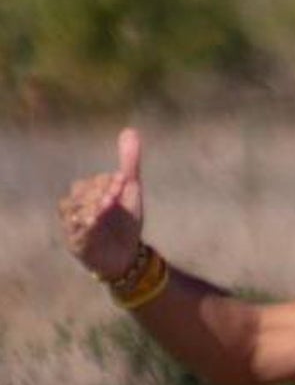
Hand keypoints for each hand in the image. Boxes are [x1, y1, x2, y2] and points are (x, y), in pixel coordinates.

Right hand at [59, 128, 144, 279]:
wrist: (127, 254)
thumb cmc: (124, 220)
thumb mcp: (129, 189)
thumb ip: (128, 161)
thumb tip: (130, 130)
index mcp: (88, 193)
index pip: (92, 182)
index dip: (109, 181)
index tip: (125, 180)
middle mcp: (77, 207)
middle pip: (80, 194)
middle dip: (99, 192)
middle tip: (116, 194)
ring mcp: (74, 225)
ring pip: (74, 211)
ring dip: (91, 207)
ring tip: (108, 205)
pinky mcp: (76, 243)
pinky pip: (75, 233)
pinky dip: (85, 227)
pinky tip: (97, 222)